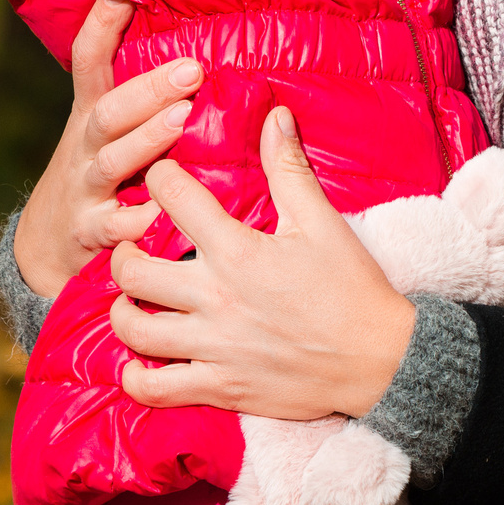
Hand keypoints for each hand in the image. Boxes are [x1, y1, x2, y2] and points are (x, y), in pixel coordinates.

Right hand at [13, 0, 200, 296]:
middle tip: (192, 68)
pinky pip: (120, 226)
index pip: (89, 60)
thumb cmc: (96, 173)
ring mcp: (87, 189)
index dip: (102, 24)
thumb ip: (137, 91)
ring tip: (183, 120)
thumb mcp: (106, 129)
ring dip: (148, 140)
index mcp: (92, 114)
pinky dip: (145, 220)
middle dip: (149, 89)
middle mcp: (86, 146)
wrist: (45, 247)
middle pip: (109, 111)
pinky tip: (173, 212)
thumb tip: (183, 38)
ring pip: (114, 162)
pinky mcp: (93, 233)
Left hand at [108, 104, 415, 420]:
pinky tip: (137, 361)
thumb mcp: (321, 222)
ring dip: (123, 310)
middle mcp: (216, 298)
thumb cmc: (352, 289)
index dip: (159, 177)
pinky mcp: (220, 388)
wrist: (380, 362)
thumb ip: (289, 168)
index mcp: (238, 251)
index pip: (173, 197)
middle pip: (133, 271)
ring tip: (131, 298)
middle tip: (133, 246)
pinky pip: (156, 390)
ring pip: (134, 330)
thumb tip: (275, 115)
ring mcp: (214, 347)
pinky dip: (136, 377)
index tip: (162, 178)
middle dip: (123, 252)